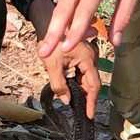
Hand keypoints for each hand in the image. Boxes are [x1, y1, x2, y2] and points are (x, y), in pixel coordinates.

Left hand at [29, 0, 100, 117]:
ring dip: (83, 91)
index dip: (92, 102)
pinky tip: (74, 91)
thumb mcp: (52, 66)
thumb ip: (59, 85)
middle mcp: (91, 57)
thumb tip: (66, 101)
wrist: (46, 25)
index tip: (90, 115)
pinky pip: (84, 72)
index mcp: (87, 58)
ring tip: (79, 105)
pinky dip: (79, 83)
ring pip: (88, 78)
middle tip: (83, 113)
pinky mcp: (83, 56)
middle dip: (87, 98)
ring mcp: (88, 56)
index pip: (93, 85)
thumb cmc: (49, 43)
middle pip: (92, 83)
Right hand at [36, 0, 139, 57]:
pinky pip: (61, 6)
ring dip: (53, 30)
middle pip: (62, 12)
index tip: (67, 48)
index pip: (83, 12)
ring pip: (58, 10)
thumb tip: (116, 42)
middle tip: (43, 54)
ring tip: (46, 49)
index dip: (75, 31)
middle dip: (52, 34)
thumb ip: (124, 15)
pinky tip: (63, 35)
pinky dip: (60, 21)